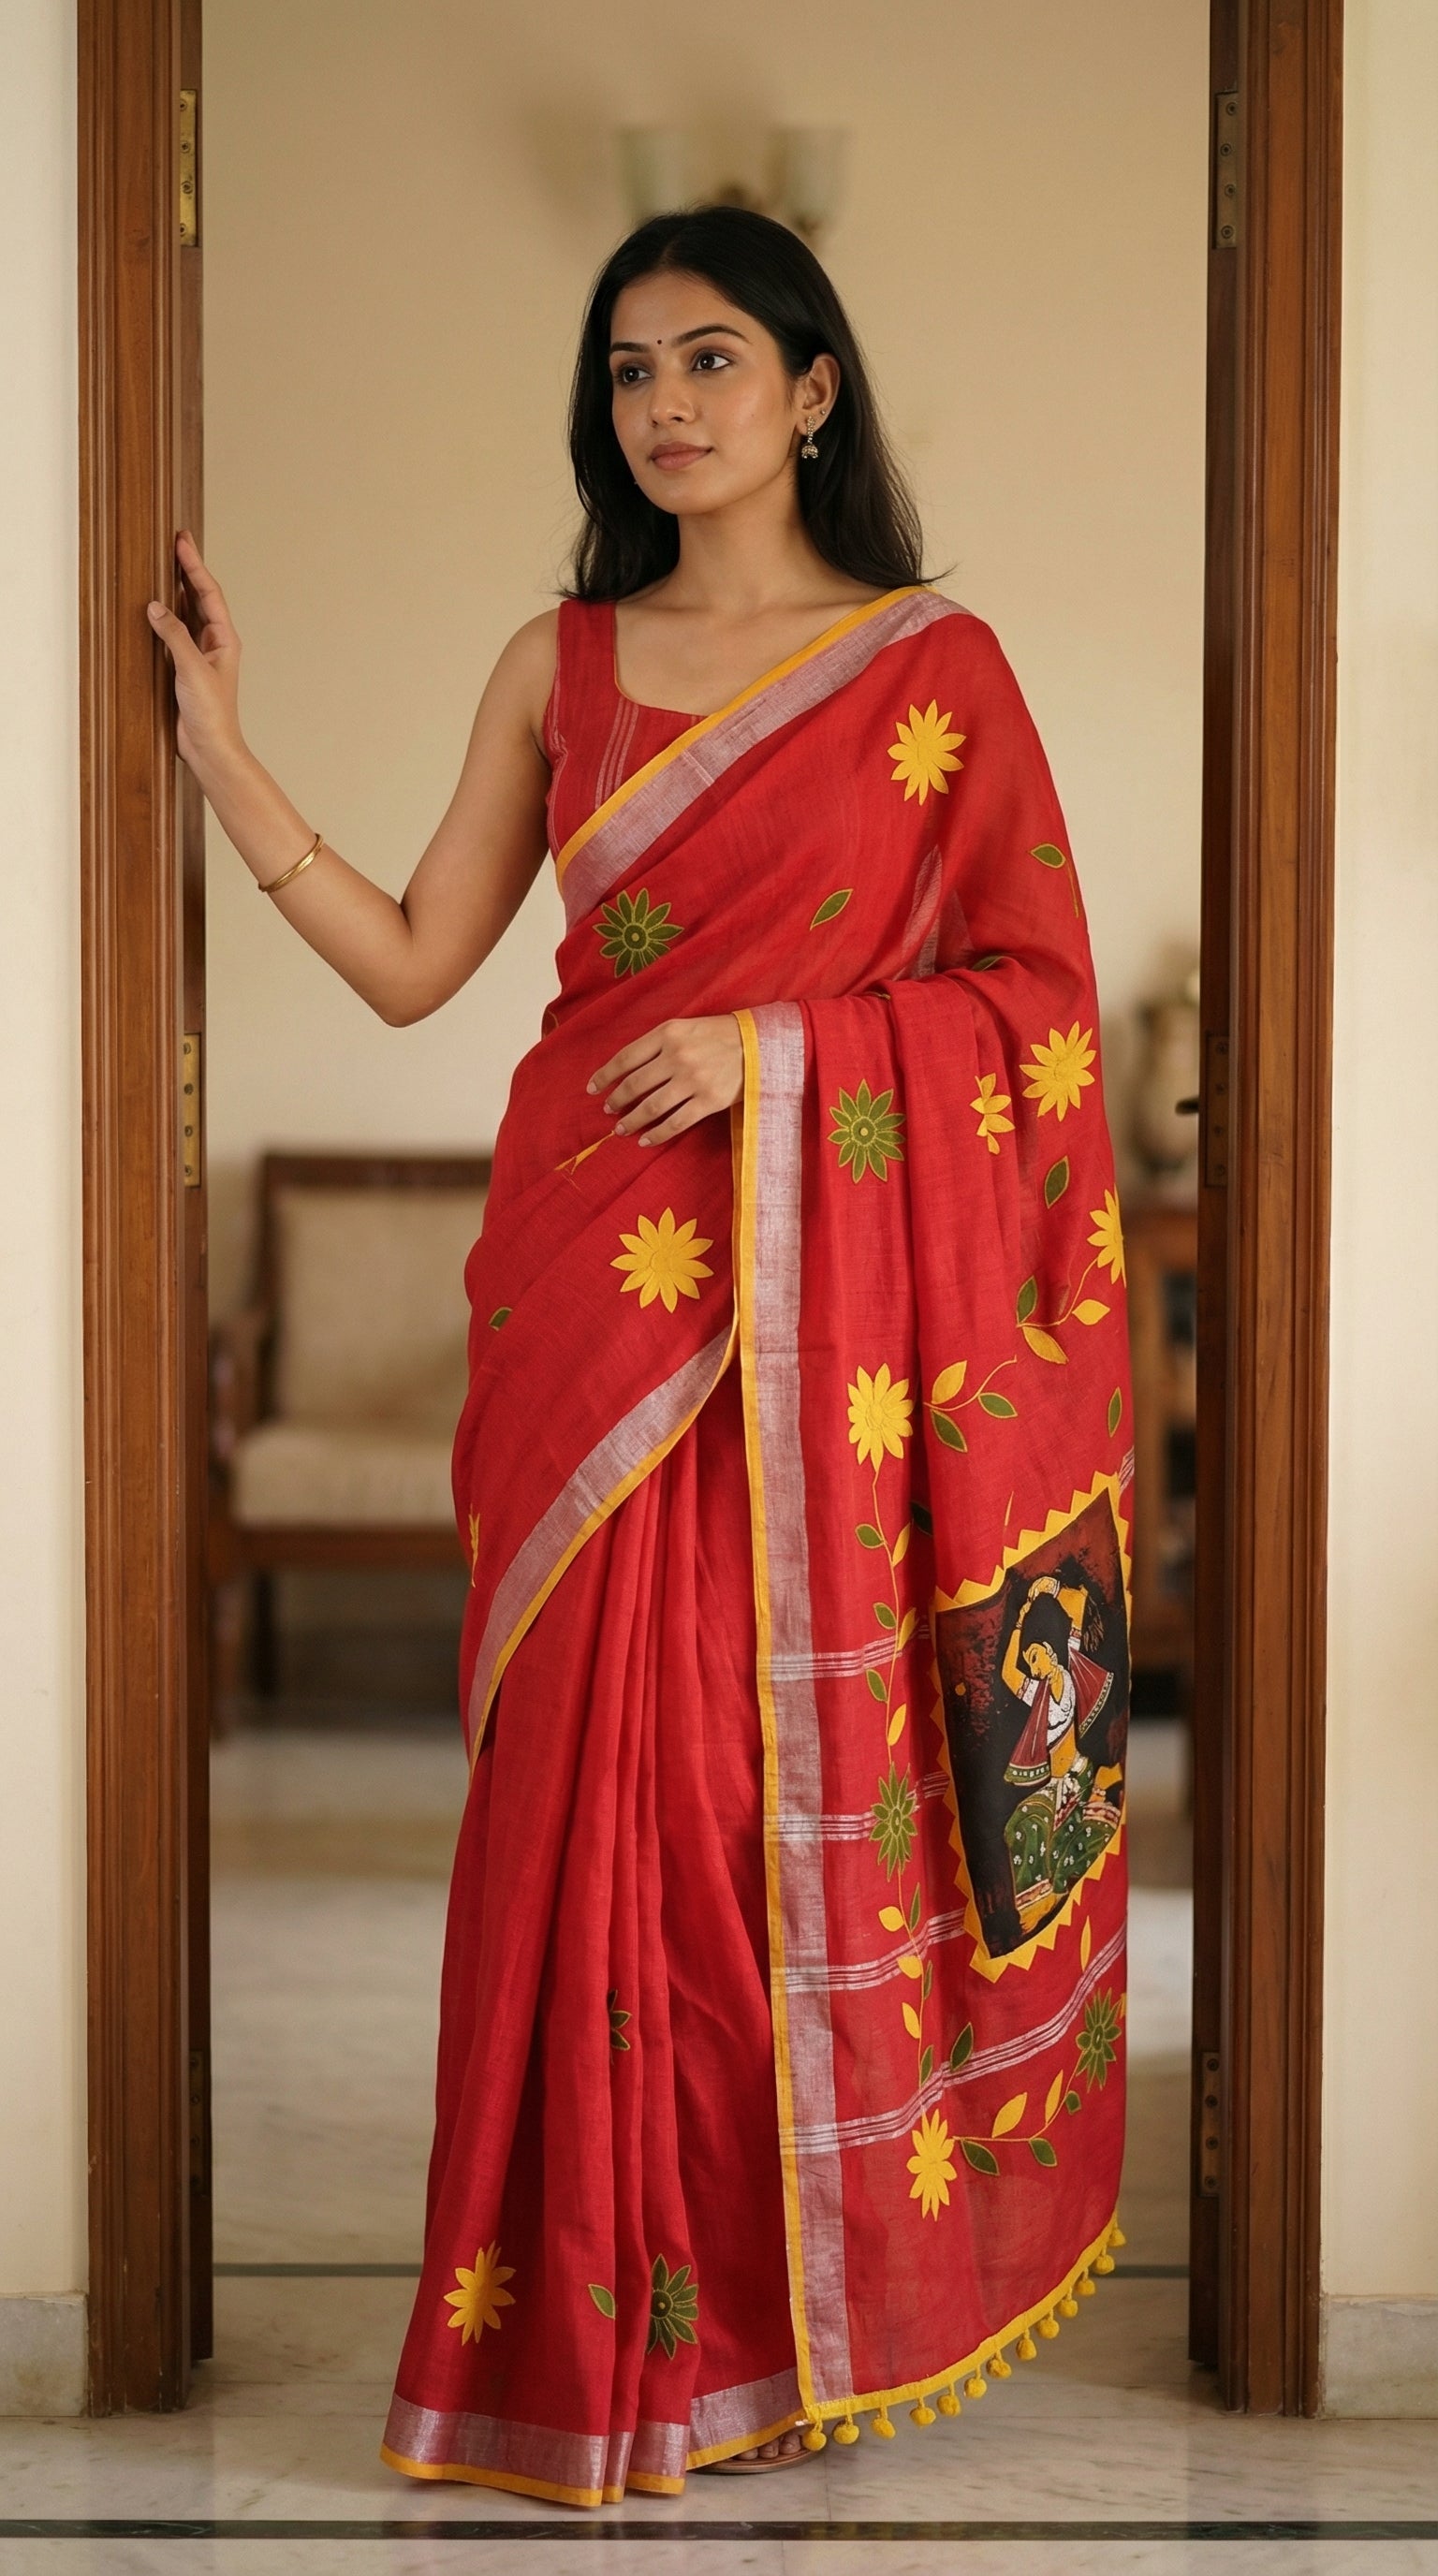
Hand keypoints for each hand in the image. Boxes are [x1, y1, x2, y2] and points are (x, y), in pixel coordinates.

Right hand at [146, 531, 245, 782]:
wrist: (210, 747)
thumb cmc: (212, 713)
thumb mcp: (192, 669)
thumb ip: (174, 636)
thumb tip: (156, 607)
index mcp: (225, 639)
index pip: (208, 592)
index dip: (194, 565)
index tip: (182, 541)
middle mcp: (215, 643)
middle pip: (200, 597)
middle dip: (188, 569)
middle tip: (175, 541)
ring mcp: (201, 654)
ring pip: (188, 613)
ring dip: (178, 589)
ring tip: (166, 564)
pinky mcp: (186, 667)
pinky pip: (176, 633)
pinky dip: (167, 615)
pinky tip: (158, 606)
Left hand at [587, 1014, 743, 1145]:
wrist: (760, 1045)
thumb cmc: (718, 1035)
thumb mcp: (685, 1027)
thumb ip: (657, 1043)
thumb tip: (627, 1069)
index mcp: (668, 1034)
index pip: (626, 1057)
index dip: (605, 1075)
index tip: (593, 1089)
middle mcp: (678, 1056)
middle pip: (635, 1084)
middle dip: (617, 1101)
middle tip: (608, 1111)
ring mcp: (693, 1080)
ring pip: (651, 1107)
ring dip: (632, 1120)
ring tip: (621, 1129)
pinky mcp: (709, 1101)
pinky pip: (676, 1122)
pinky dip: (657, 1134)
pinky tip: (645, 1140)